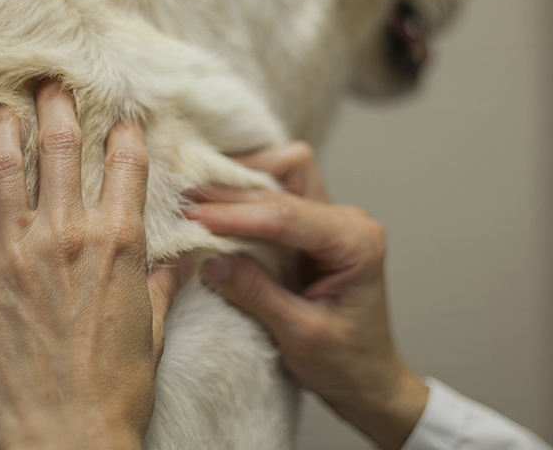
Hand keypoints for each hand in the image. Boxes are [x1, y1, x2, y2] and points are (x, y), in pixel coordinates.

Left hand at [0, 79, 184, 449]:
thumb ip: (162, 286)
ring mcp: (13, 255)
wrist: (67, 437)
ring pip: (2, 169)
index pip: (125, 165)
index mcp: (118, 243)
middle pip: (60, 150)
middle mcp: (66, 236)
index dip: (124, 133)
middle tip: (49, 83)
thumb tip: (179, 263)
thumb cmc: (118, 389)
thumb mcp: (154, 331)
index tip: (120, 116)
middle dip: (56, 108)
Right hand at [184, 143, 427, 449]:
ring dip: (239, 181)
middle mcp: (346, 220)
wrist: (369, 380)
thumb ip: (257, 294)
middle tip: (183, 202)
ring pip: (281, 173)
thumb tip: (210, 260)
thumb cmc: (348, 363)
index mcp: (356, 242)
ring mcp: (329, 219)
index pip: (287, 214)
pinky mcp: (310, 227)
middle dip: (232, 189)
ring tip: (196, 200)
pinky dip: (244, 196)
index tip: (194, 217)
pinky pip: (276, 194)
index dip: (237, 214)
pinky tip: (216, 208)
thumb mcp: (301, 335)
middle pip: (286, 176)